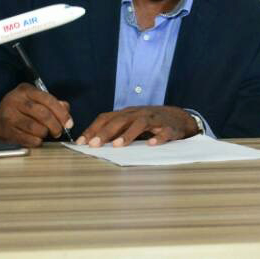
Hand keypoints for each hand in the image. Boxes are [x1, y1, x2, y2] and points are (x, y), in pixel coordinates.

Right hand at [0, 82, 72, 147]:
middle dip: (56, 125)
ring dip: (45, 133)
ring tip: (46, 134)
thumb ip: (51, 103)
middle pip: (43, 114)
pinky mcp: (6, 131)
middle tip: (58, 131)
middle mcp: (15, 100)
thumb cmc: (18, 110)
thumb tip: (66, 109)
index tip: (69, 123)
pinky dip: (36, 141)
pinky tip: (37, 140)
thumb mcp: (33, 100)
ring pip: (36, 128)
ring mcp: (9, 116)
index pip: (48, 100)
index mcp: (25, 90)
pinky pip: (27, 139)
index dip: (61, 113)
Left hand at [76, 105, 197, 146]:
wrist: (178, 118)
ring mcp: (155, 119)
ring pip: (140, 123)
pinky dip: (158, 138)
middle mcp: (139, 114)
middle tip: (93, 145)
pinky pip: (164, 132)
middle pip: (120, 120)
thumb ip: (115, 131)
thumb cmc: (150, 123)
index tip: (80, 142)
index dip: (93, 129)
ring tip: (117, 146)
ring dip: (127, 134)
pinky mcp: (169, 127)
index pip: (106, 118)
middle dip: (105, 132)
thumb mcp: (130, 124)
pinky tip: (151, 144)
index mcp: (127, 113)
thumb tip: (91, 142)